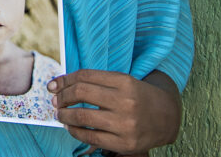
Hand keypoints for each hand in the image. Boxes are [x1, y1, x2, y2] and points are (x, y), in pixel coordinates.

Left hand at [48, 69, 180, 155]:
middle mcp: (125, 102)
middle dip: (62, 97)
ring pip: (82, 117)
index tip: (53, 85)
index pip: (85, 76)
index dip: (64, 80)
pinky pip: (91, 137)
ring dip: (64, 115)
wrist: (167, 117)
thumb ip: (95, 81)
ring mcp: (125, 124)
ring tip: (60, 114)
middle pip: (81, 93)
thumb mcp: (122, 81)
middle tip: (55, 101)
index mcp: (124, 82)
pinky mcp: (125, 144)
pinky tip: (72, 128)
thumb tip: (59, 86)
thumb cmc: (138, 96)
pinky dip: (75, 131)